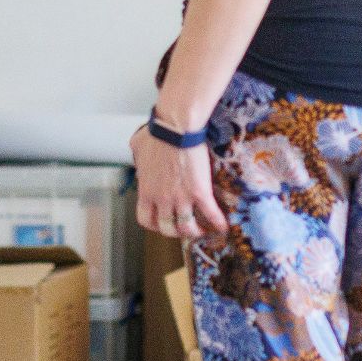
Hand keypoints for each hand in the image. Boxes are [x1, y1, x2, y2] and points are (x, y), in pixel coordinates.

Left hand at [130, 124, 227, 239]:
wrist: (176, 128)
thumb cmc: (156, 134)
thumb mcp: (138, 148)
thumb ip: (138, 159)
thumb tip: (137, 157)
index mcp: (146, 190)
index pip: (145, 219)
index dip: (154, 225)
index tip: (161, 222)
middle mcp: (162, 199)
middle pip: (167, 228)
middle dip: (175, 231)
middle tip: (183, 228)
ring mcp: (181, 198)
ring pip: (187, 227)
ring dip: (195, 232)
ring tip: (203, 230)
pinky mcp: (200, 192)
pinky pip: (211, 214)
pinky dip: (218, 223)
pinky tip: (223, 226)